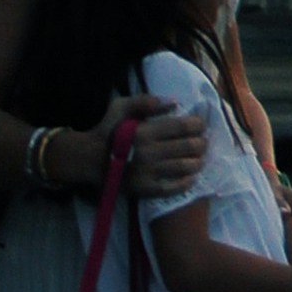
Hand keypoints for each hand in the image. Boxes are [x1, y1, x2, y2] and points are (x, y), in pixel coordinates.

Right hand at [88, 90, 207, 197]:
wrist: (88, 161)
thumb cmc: (107, 130)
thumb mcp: (121, 107)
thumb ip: (147, 101)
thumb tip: (175, 103)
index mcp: (146, 131)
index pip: (184, 126)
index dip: (199, 125)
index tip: (202, 125)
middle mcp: (149, 152)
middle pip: (189, 147)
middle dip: (202, 143)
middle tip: (204, 142)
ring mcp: (147, 173)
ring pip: (185, 167)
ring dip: (198, 162)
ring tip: (201, 158)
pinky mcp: (144, 190)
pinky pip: (172, 188)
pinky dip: (186, 182)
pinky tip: (192, 177)